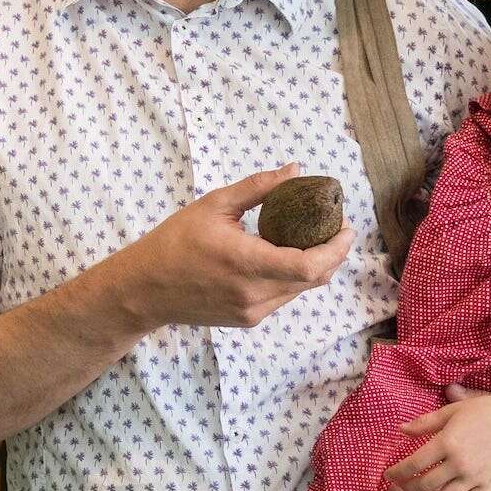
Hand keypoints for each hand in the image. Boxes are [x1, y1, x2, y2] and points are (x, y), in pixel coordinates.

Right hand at [103, 167, 351, 335]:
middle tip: (335, 227)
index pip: (309, 266)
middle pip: (313, 279)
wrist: (144, 290)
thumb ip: (258, 188)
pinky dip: (292, 277)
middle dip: (332, 253)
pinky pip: (282, 297)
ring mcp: (251, 311)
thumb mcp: (214, 205)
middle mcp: (253, 294)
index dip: (336, 249)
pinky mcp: (247, 319)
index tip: (346, 227)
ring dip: (314, 266)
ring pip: (300, 290)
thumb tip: (294, 171)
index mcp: (246, 263)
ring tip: (313, 238)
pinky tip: (284, 256)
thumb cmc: (174, 242)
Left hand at [387, 393, 490, 490]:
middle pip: (424, 485)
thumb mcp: (450, 411)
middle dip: (406, 489)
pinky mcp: (487, 484)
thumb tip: (401, 430)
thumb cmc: (482, 411)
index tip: (388, 474)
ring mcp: (474, 477)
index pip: (413, 464)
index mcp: (447, 443)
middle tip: (395, 489)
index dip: (396, 472)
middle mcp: (459, 463)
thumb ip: (424, 423)